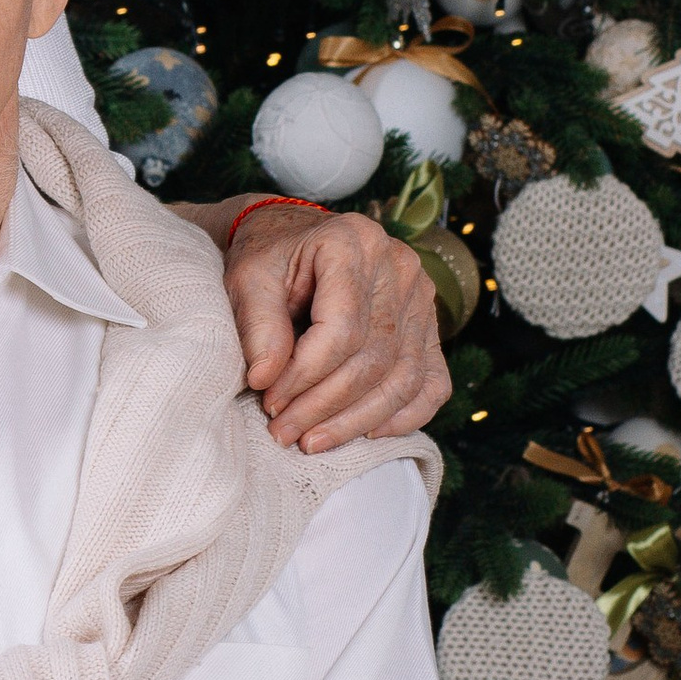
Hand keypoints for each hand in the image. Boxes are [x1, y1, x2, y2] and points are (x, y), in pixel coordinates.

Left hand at [222, 206, 448, 451]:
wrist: (294, 240)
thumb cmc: (271, 259)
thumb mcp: (248, 279)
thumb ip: (258, 326)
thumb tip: (266, 379)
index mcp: (353, 243)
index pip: (342, 329)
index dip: (304, 375)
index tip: (269, 400)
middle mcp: (399, 267)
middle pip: (374, 358)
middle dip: (325, 406)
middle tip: (284, 430)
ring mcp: (422, 298)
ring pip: (403, 378)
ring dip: (357, 421)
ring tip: (312, 440)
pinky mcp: (429, 326)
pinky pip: (432, 383)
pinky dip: (404, 416)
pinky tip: (365, 433)